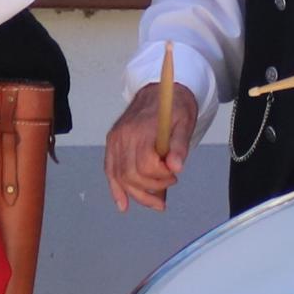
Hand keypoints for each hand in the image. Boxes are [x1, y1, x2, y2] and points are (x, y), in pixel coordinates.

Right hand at [103, 89, 187, 211]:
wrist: (158, 89)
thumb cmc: (174, 106)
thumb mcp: (184, 122)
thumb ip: (179, 146)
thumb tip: (176, 167)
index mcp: (142, 130)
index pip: (146, 165)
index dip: (161, 176)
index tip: (174, 175)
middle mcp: (124, 136)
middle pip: (131, 175)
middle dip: (151, 188)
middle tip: (169, 186)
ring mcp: (115, 140)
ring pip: (120, 177)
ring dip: (137, 194)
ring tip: (155, 202)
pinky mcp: (112, 142)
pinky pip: (110, 170)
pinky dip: (116, 189)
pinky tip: (123, 203)